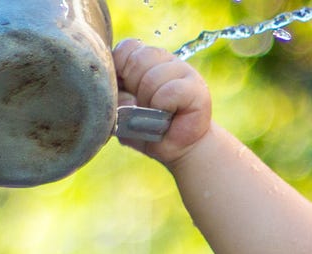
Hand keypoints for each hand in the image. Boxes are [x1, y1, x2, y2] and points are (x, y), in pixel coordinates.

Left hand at [112, 38, 212, 164]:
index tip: (126, 90)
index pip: (127, 48)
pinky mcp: (197, 88)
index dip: (120, 68)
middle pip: (137, 60)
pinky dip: (162, 107)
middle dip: (134, 88)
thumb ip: (114, 100)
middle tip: (144, 106)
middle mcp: (166, 60)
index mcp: (146, 59)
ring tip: (157, 114)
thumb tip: (122, 96)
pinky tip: (168, 115)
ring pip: (152, 78)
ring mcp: (183, 70)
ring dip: (149, 102)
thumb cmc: (149, 128)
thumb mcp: (122, 114)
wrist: (180, 148)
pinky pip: (169, 92)